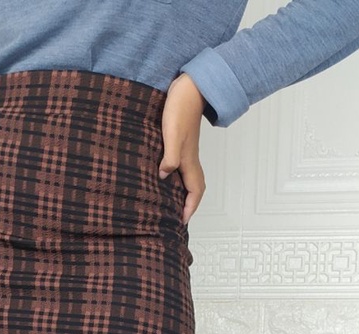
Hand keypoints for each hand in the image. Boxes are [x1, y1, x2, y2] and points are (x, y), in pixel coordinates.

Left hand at [160, 73, 206, 224]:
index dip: (190, 207)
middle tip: (178, 218)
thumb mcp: (172, 134)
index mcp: (189, 160)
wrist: (190, 86)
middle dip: (189, 205)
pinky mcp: (181, 142)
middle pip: (194, 188)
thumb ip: (170, 156)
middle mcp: (190, 158)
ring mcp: (186, 151)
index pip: (194, 191)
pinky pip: (182, 167)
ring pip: (189, 178)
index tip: (182, 222)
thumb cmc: (180, 108)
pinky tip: (165, 177)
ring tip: (172, 203)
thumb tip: (164, 175)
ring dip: (184, 192)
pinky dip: (177, 178)